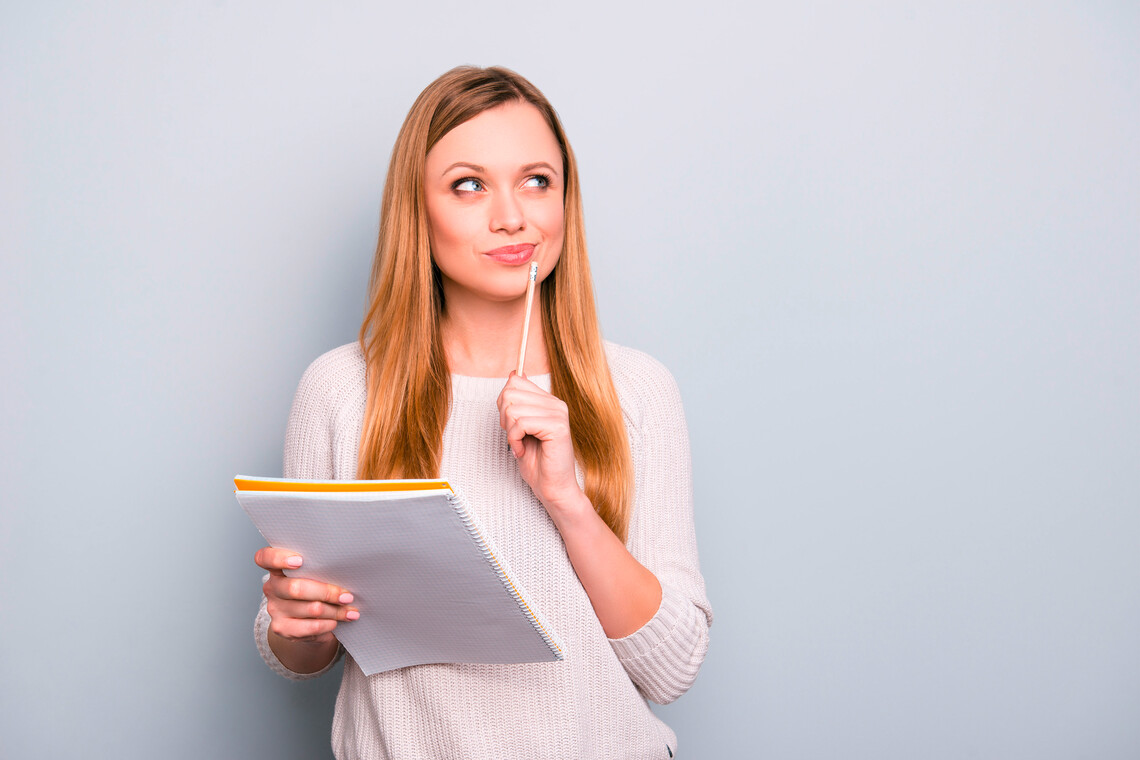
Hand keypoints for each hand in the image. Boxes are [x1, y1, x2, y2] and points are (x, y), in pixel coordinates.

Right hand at [254, 546, 358, 644]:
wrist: (305, 623)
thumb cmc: (314, 591)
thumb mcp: (314, 577)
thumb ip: (320, 571)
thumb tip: (346, 573)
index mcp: (277, 568)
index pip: (265, 558)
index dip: (279, 558)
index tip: (300, 560)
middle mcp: (272, 587)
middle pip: (295, 588)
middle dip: (327, 592)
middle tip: (347, 596)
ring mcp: (275, 609)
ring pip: (310, 609)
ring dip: (335, 611)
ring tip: (351, 611)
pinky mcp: (281, 628)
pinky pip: (310, 627)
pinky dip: (328, 624)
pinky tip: (337, 622)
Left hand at [497, 372, 585, 513]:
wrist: (552, 489)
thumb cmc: (537, 463)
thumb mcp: (520, 427)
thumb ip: (518, 402)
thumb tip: (514, 374)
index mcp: (548, 401)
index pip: (515, 380)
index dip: (503, 403)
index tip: (511, 424)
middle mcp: (556, 404)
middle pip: (510, 392)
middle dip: (504, 417)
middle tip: (514, 436)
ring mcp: (558, 414)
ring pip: (513, 409)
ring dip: (510, 433)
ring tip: (520, 445)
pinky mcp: (558, 427)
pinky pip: (521, 423)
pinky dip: (514, 440)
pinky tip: (523, 450)